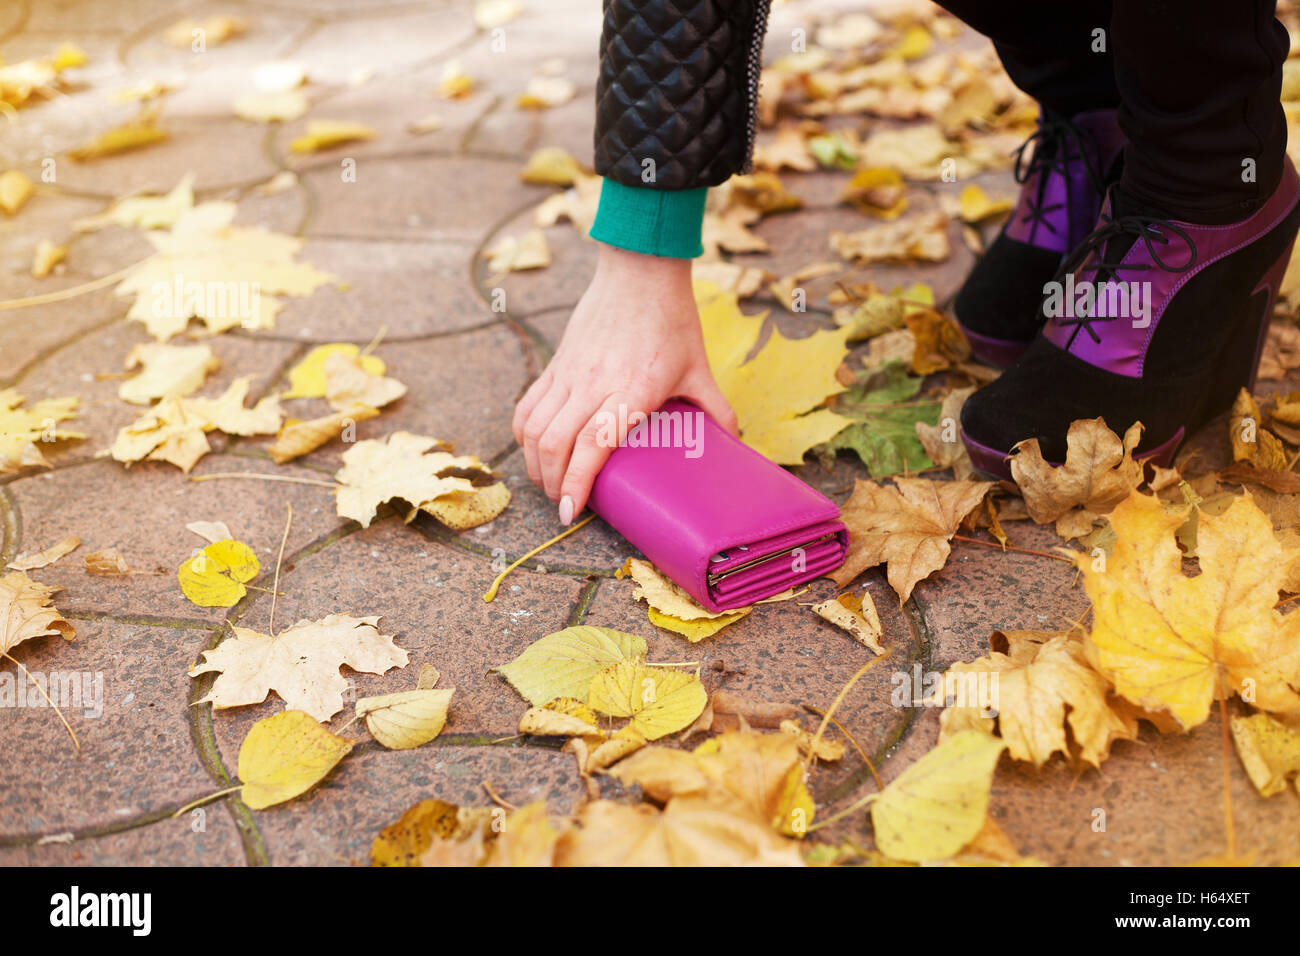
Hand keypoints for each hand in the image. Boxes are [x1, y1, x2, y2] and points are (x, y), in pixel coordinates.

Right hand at [512, 243, 737, 523]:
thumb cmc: (671, 318)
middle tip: (562, 503)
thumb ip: (715, 409)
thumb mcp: (698, 367)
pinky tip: (531, 448)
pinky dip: (523, 432)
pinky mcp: (556, 362)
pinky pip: (529, 404)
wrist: (640, 270)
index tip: (570, 512)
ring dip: (533, 462)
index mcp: (631, 390)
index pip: (592, 446)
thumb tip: (735, 442)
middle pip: (554, 444)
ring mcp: (570, 372)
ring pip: (534, 427)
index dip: (576, 483)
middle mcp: (593, 383)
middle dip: (552, 483)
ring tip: (546, 482)